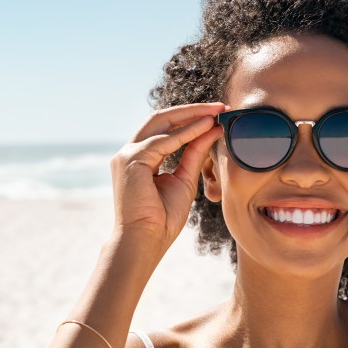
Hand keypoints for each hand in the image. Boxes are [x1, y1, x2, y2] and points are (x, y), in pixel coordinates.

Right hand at [110, 102, 225, 251]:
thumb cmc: (162, 220)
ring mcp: (127, 156)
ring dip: (192, 116)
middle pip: (161, 120)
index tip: (218, 115)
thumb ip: (195, 154)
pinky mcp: (131, 161)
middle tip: (220, 106)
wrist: (145, 241)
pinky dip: (186, 132)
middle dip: (192, 110)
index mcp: (140, 159)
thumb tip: (213, 129)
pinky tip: (206, 126)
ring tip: (217, 112)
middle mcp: (130, 153)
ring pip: (162, 123)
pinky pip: (163, 141)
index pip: (166, 129)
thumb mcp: (185, 180)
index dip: (192, 119)